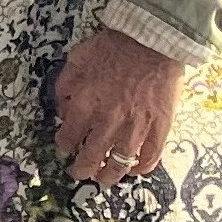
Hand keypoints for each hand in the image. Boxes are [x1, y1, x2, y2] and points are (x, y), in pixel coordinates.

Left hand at [53, 29, 182, 187]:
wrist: (151, 42)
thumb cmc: (112, 47)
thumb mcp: (76, 60)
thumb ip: (64, 86)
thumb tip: (61, 108)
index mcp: (84, 105)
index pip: (68, 138)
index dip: (65, 145)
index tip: (66, 147)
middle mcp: (107, 121)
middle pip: (91, 157)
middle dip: (82, 169)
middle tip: (80, 173)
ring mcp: (135, 127)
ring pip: (119, 163)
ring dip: (110, 175)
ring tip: (105, 178)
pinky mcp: (160, 127)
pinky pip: (150, 157)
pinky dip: (141, 168)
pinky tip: (135, 169)